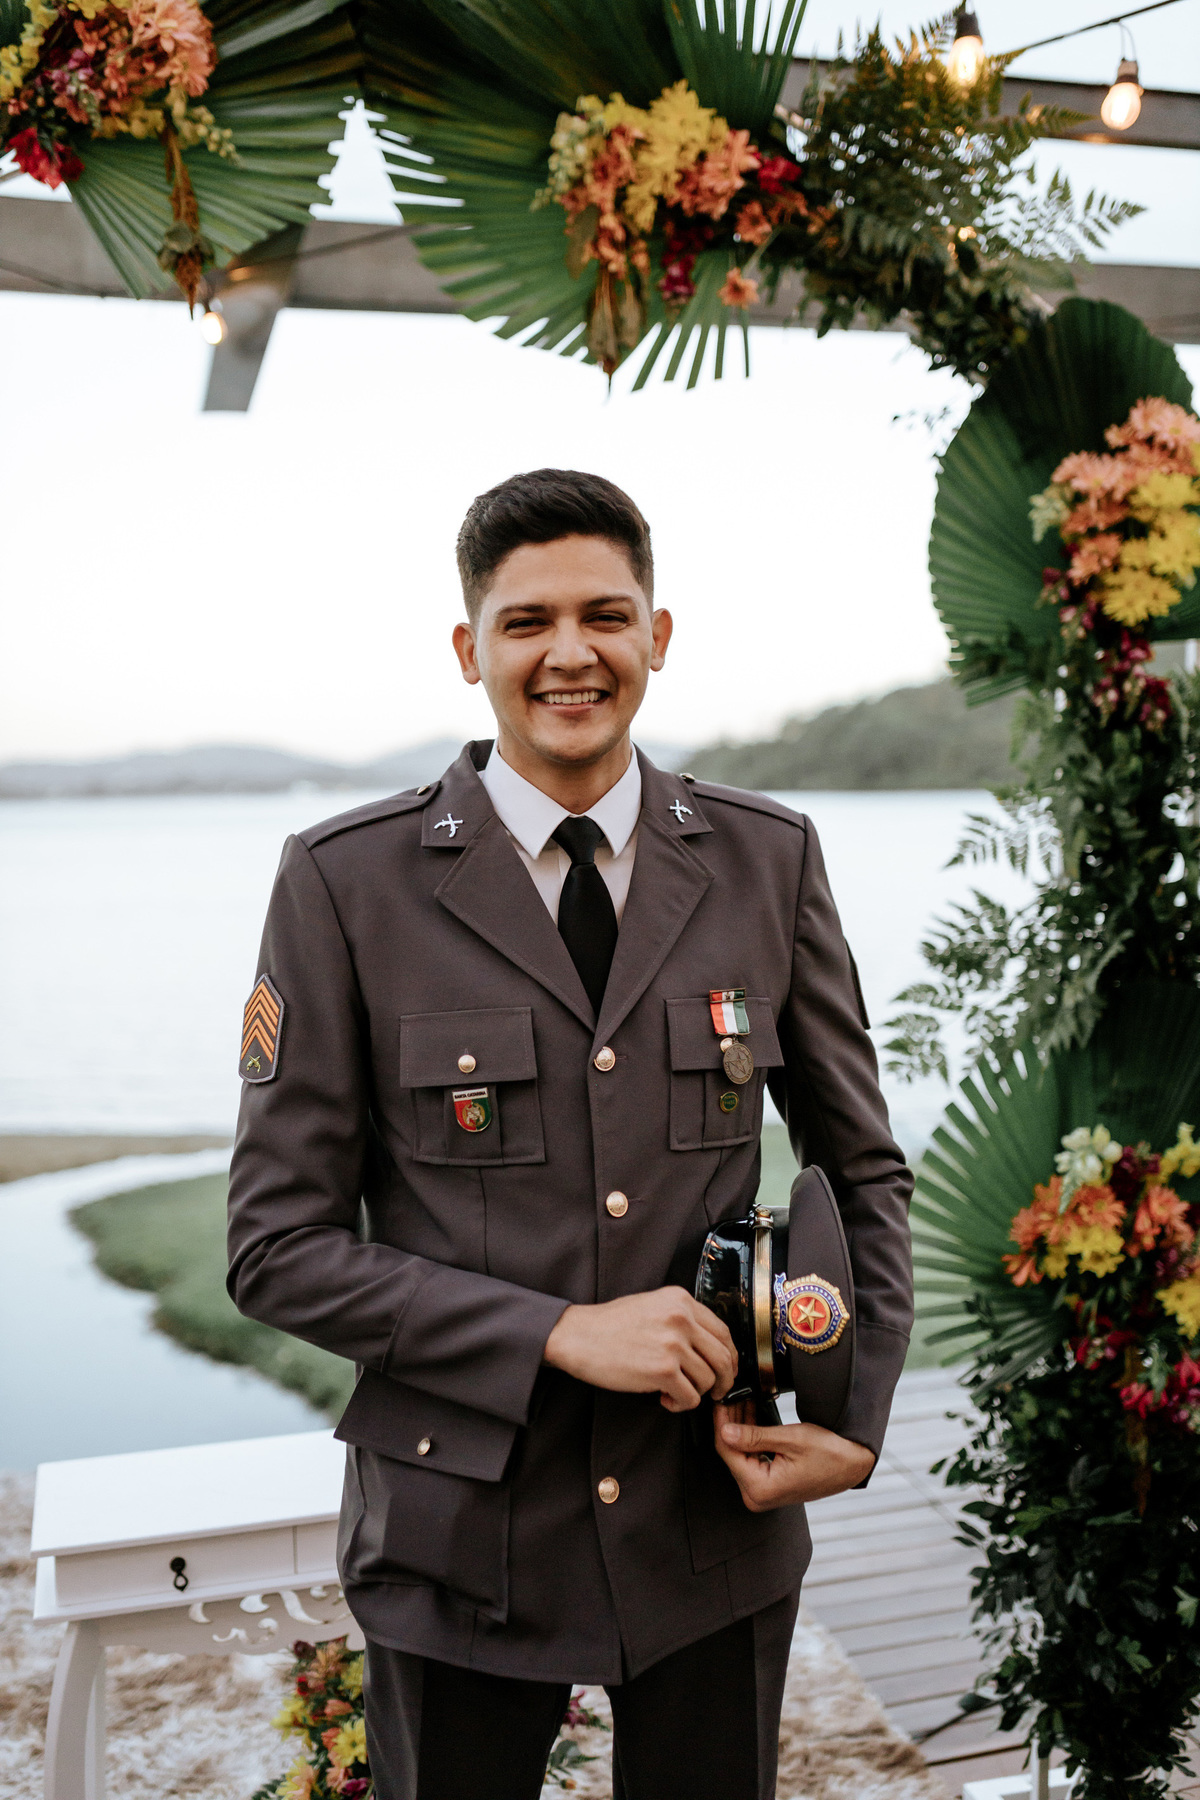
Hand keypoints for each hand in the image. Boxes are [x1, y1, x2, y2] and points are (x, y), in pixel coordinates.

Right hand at [544, 1288, 737, 1411]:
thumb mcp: (652, 1306)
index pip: (723, 1331)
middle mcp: (681, 1318)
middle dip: (724, 1380)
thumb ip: (682, 1319)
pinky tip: (665, 1400)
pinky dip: (681, 1404)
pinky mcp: (663, 1370)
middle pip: (723, 1357)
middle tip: (715, 1392)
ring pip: (707, 1379)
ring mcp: (673, 1344)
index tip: (726, 1370)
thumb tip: (710, 1346)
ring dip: (696, 1393)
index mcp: (681, 1300)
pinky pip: (690, 1397)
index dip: (730, 1356)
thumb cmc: (610, 1325)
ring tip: (676, 1393)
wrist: (577, 1336)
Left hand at [713, 1400, 875, 1510]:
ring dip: (741, 1426)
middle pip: (732, 1452)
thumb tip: (725, 1431)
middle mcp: (757, 1497)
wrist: (854, 1465)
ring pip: (741, 1453)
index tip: (719, 1398)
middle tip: (730, 1394)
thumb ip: (754, 1436)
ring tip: (740, 1399)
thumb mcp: (791, 1439)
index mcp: (760, 1489)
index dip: (722, 1422)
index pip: (728, 1450)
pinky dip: (751, 1437)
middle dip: (731, 1422)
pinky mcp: (769, 1486)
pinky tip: (751, 1414)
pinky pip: (752, 1458)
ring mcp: (763, 1493)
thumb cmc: (830, 1453)